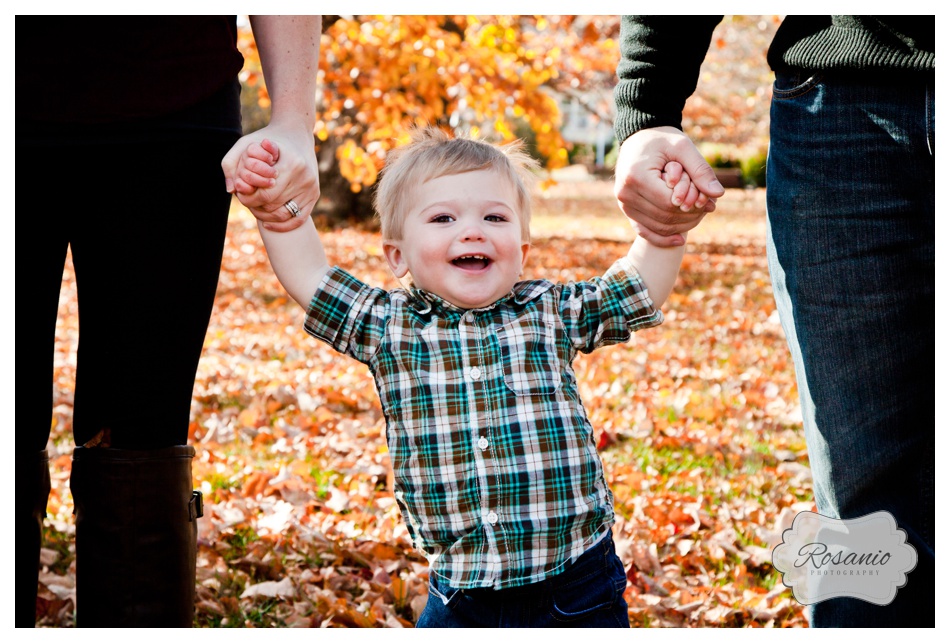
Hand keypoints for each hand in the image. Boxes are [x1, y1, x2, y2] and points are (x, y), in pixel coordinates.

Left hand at [222, 122, 319, 231]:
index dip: (249, 199)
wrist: (297, 133)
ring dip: (266, 217)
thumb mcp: (246, 143)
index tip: (241, 195)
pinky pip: (299, 218)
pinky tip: (268, 224)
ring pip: (284, 214)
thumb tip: (231, 190)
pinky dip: (283, 225)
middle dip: (256, 207)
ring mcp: (311, 187)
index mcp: (291, 164)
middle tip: (247, 202)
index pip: (265, 194)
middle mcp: (304, 177)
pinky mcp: (315, 194)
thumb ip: (232, 163)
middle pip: (274, 205)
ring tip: (255, 210)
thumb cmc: (268, 138)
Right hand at [614, 126, 723, 246]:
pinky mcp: (626, 209)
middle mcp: (625, 193)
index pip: (669, 202)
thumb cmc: (661, 139)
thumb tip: (718, 194)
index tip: (708, 200)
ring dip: (681, 226)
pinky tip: (680, 240)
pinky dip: (662, 238)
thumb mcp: (682, 147)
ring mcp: (623, 203)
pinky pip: (644, 230)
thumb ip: (700, 169)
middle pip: (664, 217)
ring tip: (699, 217)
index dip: (692, 205)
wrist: (638, 138)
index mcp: (636, 176)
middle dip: (690, 216)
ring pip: (657, 226)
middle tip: (707, 208)